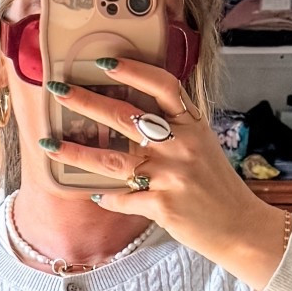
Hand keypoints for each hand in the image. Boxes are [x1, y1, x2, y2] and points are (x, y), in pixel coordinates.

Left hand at [40, 59, 290, 288]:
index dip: (133, 70)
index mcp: (192, 124)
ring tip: (50, 144)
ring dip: (76, 151)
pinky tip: (93, 193)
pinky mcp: (162, 206)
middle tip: (58, 89)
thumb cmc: (218, 188)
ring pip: (112, 159)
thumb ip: (175, 128)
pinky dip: (106, 197)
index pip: (162, 86)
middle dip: (86, 101)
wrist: (241, 228)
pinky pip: (122, 199)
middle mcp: (180, 145)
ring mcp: (170, 175)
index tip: (104, 61)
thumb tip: (133, 117)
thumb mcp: (203, 146)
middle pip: (125, 116)